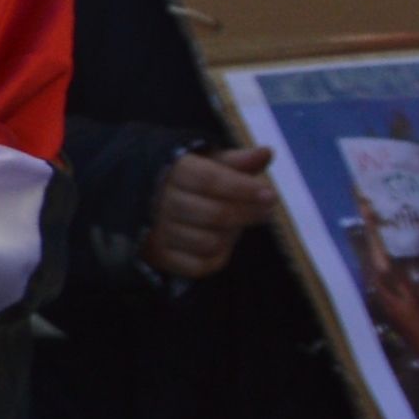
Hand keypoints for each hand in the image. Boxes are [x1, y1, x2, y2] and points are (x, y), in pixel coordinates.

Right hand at [143, 148, 276, 287]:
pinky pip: (199, 266)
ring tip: (238, 225)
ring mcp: (159, 232)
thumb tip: (267, 152)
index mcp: (173, 172)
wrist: (148, 202)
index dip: (243, 188)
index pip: (210, 181)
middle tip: (267, 210)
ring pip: (210, 242)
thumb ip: (237, 161)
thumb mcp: (210, 164)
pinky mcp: (160, 257)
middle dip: (247, 213)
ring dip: (232, 236)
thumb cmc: (190, 180)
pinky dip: (218, 257)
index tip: (271, 194)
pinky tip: (222, 242)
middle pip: (215, 214)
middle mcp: (161, 202)